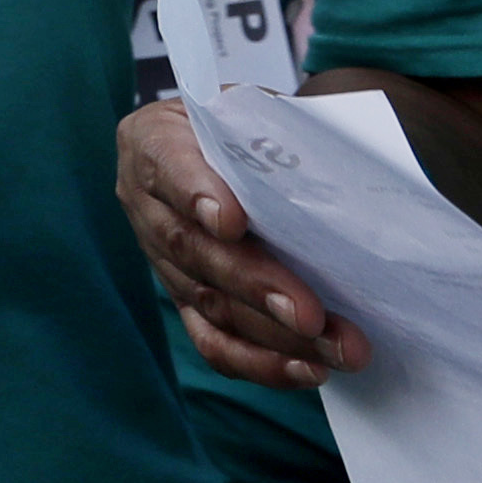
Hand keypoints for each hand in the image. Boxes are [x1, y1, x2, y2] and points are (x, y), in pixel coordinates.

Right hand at [115, 99, 369, 387]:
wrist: (231, 149)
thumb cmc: (251, 128)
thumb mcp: (256, 112)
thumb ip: (280, 136)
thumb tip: (336, 178)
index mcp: (155, 140)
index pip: (168, 166)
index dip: (197, 195)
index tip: (232, 221)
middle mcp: (145, 202)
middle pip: (192, 250)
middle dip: (256, 285)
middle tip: (310, 314)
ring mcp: (161, 257)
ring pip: (209, 303)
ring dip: (275, 334)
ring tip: (336, 350)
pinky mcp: (184, 299)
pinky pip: (211, 340)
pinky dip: (259, 362)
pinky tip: (308, 370)